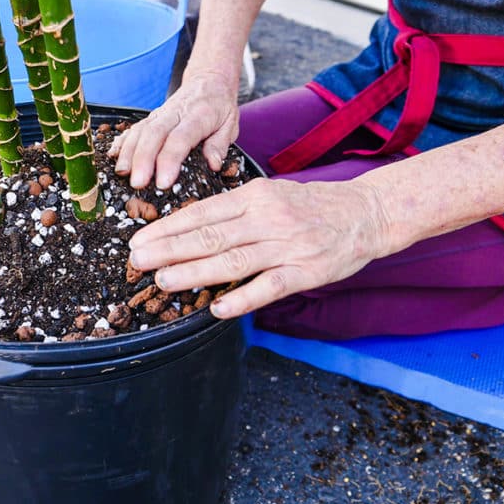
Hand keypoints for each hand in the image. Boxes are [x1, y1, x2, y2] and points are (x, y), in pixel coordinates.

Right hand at [109, 71, 238, 188]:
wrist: (209, 80)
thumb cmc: (219, 106)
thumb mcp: (230, 124)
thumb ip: (220, 144)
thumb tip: (213, 164)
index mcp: (198, 115)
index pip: (180, 138)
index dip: (169, 160)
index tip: (163, 182)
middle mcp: (175, 113)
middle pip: (154, 134)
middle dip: (143, 159)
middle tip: (138, 183)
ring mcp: (160, 113)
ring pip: (140, 131)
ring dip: (129, 152)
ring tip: (122, 173)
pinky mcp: (151, 117)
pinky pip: (134, 128)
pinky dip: (122, 142)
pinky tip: (113, 155)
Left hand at [127, 178, 390, 317]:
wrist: (366, 213)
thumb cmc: (311, 206)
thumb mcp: (270, 194)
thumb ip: (234, 210)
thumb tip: (190, 229)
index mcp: (254, 196)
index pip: (202, 213)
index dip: (167, 227)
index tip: (140, 238)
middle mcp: (267, 218)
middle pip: (209, 236)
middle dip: (168, 249)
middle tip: (136, 260)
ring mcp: (286, 246)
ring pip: (232, 261)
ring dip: (194, 272)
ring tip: (163, 281)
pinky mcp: (304, 272)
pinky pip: (267, 288)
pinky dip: (240, 298)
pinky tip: (216, 308)